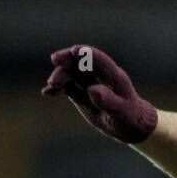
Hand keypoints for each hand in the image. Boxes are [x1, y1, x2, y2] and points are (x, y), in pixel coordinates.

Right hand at [42, 45, 156, 143]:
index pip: (98, 59)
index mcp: (112, 75)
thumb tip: (92, 89)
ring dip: (60, 76)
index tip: (73, 50)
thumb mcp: (121, 112)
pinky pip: (66, 87)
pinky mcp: (80, 92)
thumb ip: (108, 100)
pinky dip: (57, 88)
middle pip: (79, 63)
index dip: (86, 52)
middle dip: (66, 61)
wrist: (128, 126)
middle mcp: (98, 75)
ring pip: (70, 74)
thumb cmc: (129, 118)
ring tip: (51, 86)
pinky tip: (47, 93)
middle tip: (54, 61)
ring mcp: (88, 82)